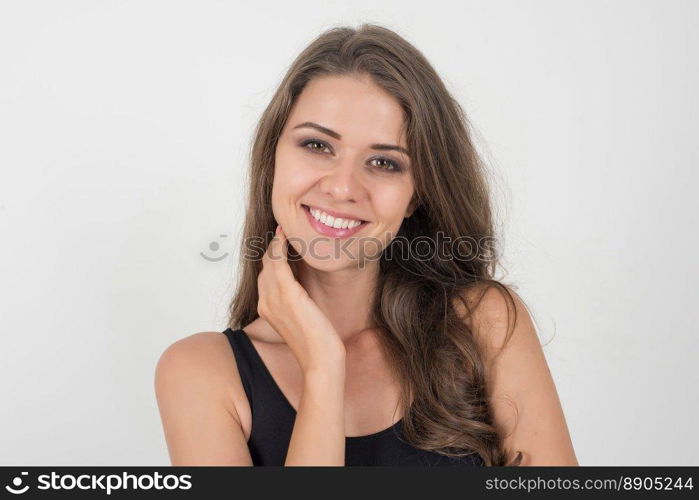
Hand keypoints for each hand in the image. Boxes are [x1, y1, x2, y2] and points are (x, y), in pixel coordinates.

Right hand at [256, 225, 344, 373]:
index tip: (282, 242)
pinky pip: (278, 262)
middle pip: (264, 266)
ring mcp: (273, 298)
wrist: (320, 359)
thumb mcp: (303, 319)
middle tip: (284, 230)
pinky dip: (280, 246)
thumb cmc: (317, 342)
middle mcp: (265, 302)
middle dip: (272, 248)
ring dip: (276, 242)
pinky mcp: (287, 294)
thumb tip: (303, 292)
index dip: (272, 258)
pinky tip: (287, 236)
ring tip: (285, 229)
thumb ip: (297, 304)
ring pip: (269, 261)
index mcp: (266, 309)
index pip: (265, 276)